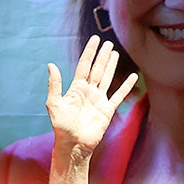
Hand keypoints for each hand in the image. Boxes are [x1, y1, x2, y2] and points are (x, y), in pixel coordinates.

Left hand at [46, 35, 137, 154]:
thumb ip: (54, 84)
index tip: (95, 39)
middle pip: (97, 69)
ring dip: (111, 66)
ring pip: (107, 78)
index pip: (84, 65)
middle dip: (102, 56)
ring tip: (114, 53)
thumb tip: (50, 65)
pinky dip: (126, 86)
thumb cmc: (61, 126)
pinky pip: (119, 95)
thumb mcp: (54, 104)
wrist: (73, 144)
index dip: (90, 52)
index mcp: (76, 88)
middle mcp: (88, 91)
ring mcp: (99, 100)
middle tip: (107, 42)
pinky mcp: (107, 110)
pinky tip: (133, 77)